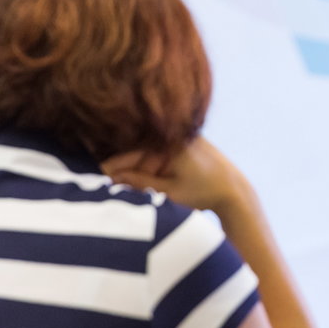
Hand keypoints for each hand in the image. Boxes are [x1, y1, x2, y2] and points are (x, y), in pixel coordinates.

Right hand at [101, 137, 246, 214]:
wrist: (233, 191)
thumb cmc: (203, 193)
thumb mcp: (169, 192)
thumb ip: (140, 183)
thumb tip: (111, 179)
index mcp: (170, 142)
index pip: (130, 152)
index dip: (110, 165)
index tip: (94, 175)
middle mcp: (173, 134)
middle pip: (135, 149)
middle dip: (117, 166)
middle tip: (97, 181)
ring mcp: (177, 137)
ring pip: (143, 152)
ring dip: (129, 167)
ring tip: (110, 182)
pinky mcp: (180, 144)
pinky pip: (154, 152)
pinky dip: (143, 165)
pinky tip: (130, 178)